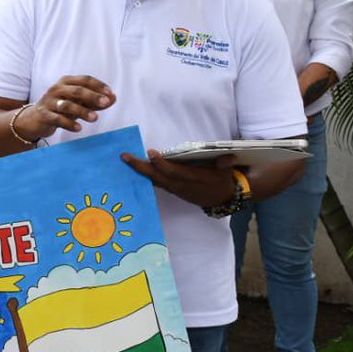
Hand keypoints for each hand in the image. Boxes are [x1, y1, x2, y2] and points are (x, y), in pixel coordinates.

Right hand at [15, 75, 116, 141]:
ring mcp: (49, 102)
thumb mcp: (77, 103)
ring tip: (95, 119)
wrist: (34, 120)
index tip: (110, 94)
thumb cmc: (59, 108)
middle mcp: (56, 89)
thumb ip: (94, 101)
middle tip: (105, 103)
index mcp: (66, 82)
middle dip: (93, 96)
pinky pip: (58, 119)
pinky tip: (79, 128)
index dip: (99, 86)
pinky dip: (69, 123)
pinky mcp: (44, 115)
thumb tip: (113, 98)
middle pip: (77, 90)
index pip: (85, 80)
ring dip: (83, 111)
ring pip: (67, 105)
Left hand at [120, 150, 237, 207]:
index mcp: (192, 179)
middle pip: (157, 176)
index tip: (151, 152)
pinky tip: (134, 168)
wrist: (220, 199)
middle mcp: (179, 185)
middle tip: (125, 156)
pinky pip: (155, 183)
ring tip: (126, 159)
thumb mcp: (226, 172)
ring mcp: (173, 188)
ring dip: (139, 170)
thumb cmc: (221, 180)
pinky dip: (145, 175)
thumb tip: (227, 159)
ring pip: (153, 180)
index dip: (161, 163)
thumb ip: (225, 164)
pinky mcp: (171, 189)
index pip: (173, 171)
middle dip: (140, 167)